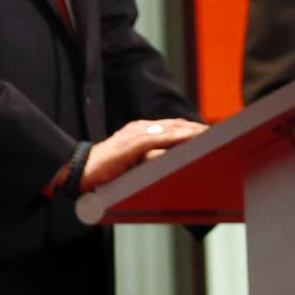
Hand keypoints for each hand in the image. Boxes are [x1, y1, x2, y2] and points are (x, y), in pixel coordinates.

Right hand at [81, 118, 204, 190]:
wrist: (79, 170)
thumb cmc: (102, 170)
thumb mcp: (127, 161)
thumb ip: (143, 158)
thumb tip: (161, 164)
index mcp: (137, 130)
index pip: (169, 126)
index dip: (188, 127)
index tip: (206, 132)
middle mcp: (138, 128)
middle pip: (173, 124)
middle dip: (195, 127)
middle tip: (216, 132)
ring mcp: (134, 135)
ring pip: (169, 128)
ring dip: (190, 131)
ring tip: (208, 134)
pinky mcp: (131, 145)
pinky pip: (158, 138)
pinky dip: (175, 137)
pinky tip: (189, 138)